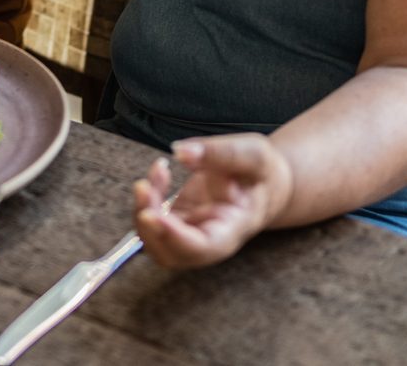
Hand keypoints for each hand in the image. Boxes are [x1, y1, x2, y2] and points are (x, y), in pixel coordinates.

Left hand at [131, 134, 289, 268]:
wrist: (264, 183)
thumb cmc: (261, 172)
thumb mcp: (254, 154)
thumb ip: (220, 152)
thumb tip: (180, 152)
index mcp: (233, 229)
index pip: (203, 248)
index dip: (175, 237)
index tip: (153, 215)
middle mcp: (210, 239)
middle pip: (172, 254)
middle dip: (149, 227)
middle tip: (143, 187)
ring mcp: (191, 233)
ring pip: (156, 242)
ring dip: (142, 212)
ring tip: (153, 175)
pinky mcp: (178, 222)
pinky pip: (154, 221)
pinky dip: (146, 200)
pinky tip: (159, 171)